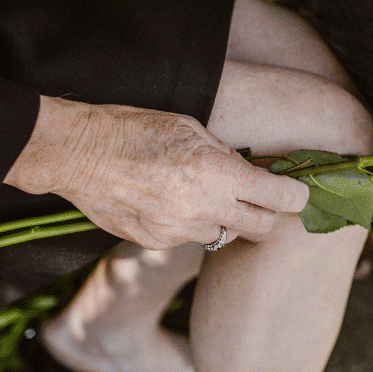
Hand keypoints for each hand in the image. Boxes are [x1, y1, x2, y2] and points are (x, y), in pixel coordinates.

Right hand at [5, 97, 308, 249]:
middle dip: (268, 214)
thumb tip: (252, 172)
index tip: (295, 192)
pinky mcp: (157, 243)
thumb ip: (227, 156)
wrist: (77, 154)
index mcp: (218, 174)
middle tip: (259, 198)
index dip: (295, 196)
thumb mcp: (191, 128)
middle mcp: (204, 208)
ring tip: (202, 194)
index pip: (280, 199)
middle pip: (263, 228)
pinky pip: (190, 239)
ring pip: (225, 236)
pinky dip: (191, 225)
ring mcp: (179, 231)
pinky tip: (170, 202)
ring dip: (225, 219)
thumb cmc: (134, 130)